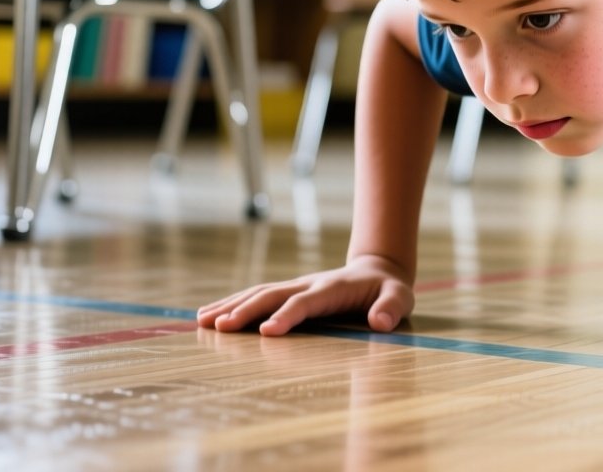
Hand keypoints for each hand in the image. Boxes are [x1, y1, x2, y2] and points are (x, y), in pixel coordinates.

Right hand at [196, 254, 414, 335]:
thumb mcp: (400, 297)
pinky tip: (208, 316)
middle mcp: (308, 284)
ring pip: (257, 293)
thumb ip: (391, 308)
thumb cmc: (389, 290)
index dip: (287, 315)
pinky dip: (231, 304)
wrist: (378, 271)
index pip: (306, 302)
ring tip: (202, 322)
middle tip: (220, 328)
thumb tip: (380, 322)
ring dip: (230, 306)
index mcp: (333, 288)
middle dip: (246, 310)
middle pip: (272, 295)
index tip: (267, 332)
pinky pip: (255, 296)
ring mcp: (295, 286)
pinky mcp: (287, 291)